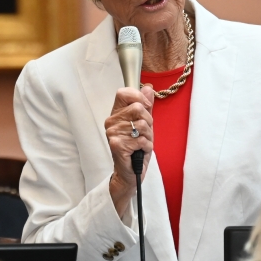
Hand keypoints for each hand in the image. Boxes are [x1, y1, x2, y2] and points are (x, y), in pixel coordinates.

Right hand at [105, 85, 154, 216]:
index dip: (138, 97)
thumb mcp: (144, 124)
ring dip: (148, 136)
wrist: (131, 172)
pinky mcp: (117, 145)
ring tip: (142, 143)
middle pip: (138, 107)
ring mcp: (113, 133)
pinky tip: (140, 151)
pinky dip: (146, 146)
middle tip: (144, 132)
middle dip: (148, 121)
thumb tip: (149, 87)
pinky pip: (141, 139)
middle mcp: (111, 122)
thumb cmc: (136, 148)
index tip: (146, 107)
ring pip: (142, 124)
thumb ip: (146, 106)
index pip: (123, 93)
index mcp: (116, 114)